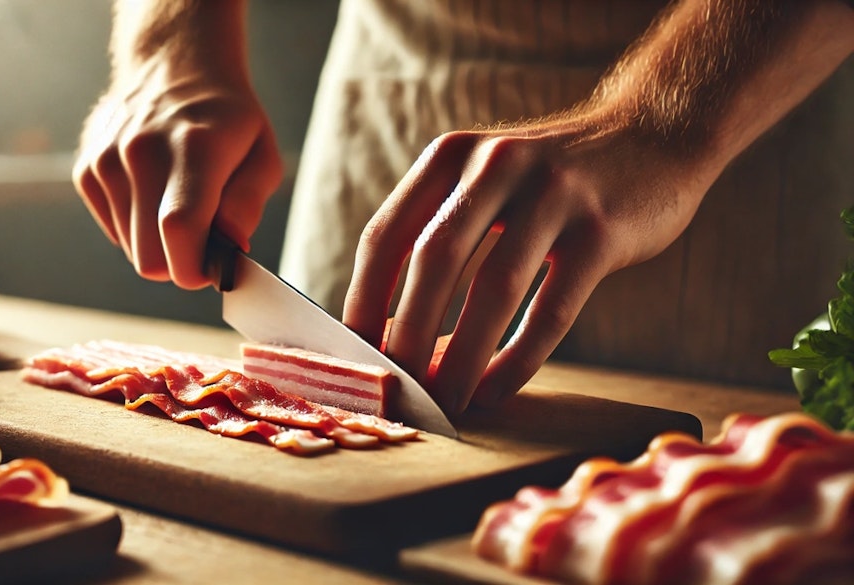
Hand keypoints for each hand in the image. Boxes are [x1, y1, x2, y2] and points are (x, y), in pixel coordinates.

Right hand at [73, 1, 281, 288]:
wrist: (174, 66)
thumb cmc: (228, 121)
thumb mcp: (262, 155)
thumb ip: (248, 204)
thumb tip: (230, 247)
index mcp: (194, 147)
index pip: (180, 229)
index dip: (194, 267)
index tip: (210, 270)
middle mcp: (142, 151)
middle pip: (149, 256)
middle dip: (179, 264)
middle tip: (203, 241)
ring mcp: (107, 159)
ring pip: (131, 250)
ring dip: (158, 243)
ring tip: (178, 203)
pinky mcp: (86, 169)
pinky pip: (114, 231)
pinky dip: (137, 227)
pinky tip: (153, 193)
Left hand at [344, 0, 853, 414]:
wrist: (654, 135)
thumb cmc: (553, 180)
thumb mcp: (486, 178)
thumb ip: (441, 230)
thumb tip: (392, 328)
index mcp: (451, 156)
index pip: (387, 235)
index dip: (363, 300)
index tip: (355, 354)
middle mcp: (496, 164)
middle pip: (433, 260)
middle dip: (407, 333)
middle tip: (396, 389)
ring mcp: (553, 193)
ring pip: (494, 288)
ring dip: (462, 356)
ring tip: (445, 402)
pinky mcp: (602, 229)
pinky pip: (552, 307)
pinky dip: (519, 357)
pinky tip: (496, 390)